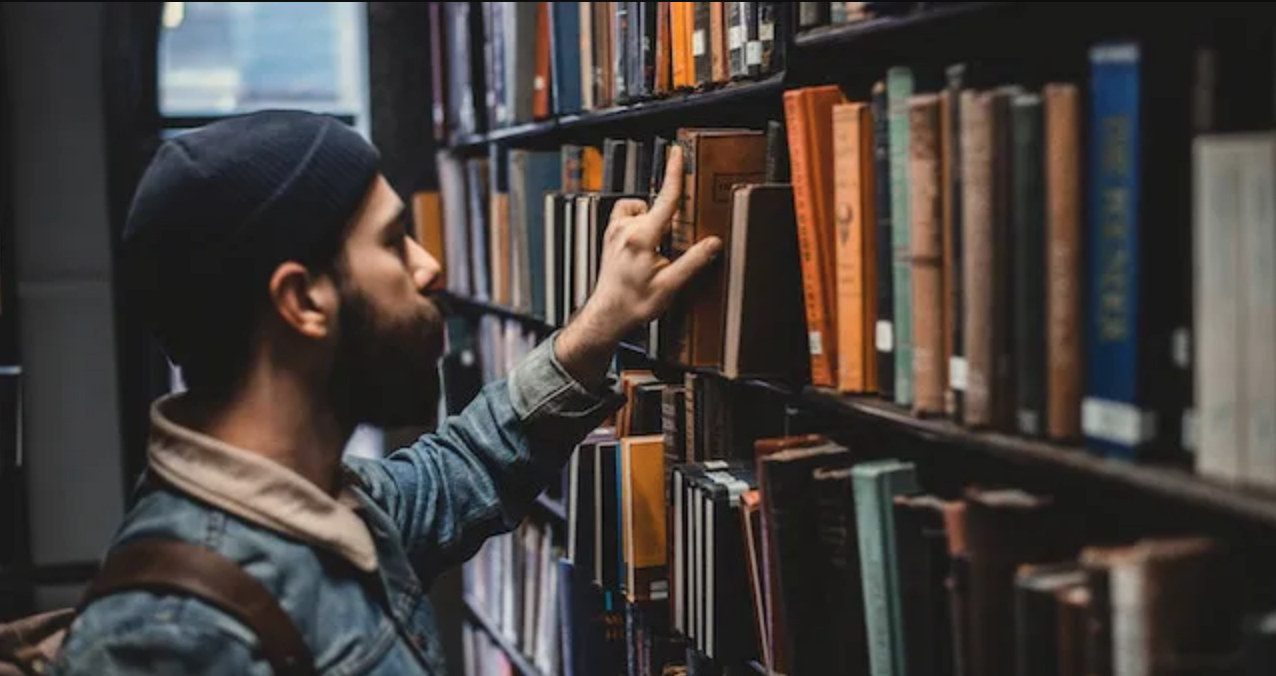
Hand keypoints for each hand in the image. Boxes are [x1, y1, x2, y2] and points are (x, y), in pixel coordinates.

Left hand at [554, 145, 722, 388]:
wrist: (609, 314)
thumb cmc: (635, 303)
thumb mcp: (670, 286)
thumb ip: (693, 261)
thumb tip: (713, 243)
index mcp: (642, 238)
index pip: (665, 199)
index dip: (674, 174)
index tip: (678, 153)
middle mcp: (625, 229)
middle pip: (658, 209)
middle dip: (670, 224)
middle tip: (670, 252)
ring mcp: (615, 230)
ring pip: (643, 211)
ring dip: (654, 222)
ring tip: (656, 250)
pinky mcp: (610, 234)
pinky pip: (628, 215)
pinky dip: (639, 222)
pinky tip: (645, 243)